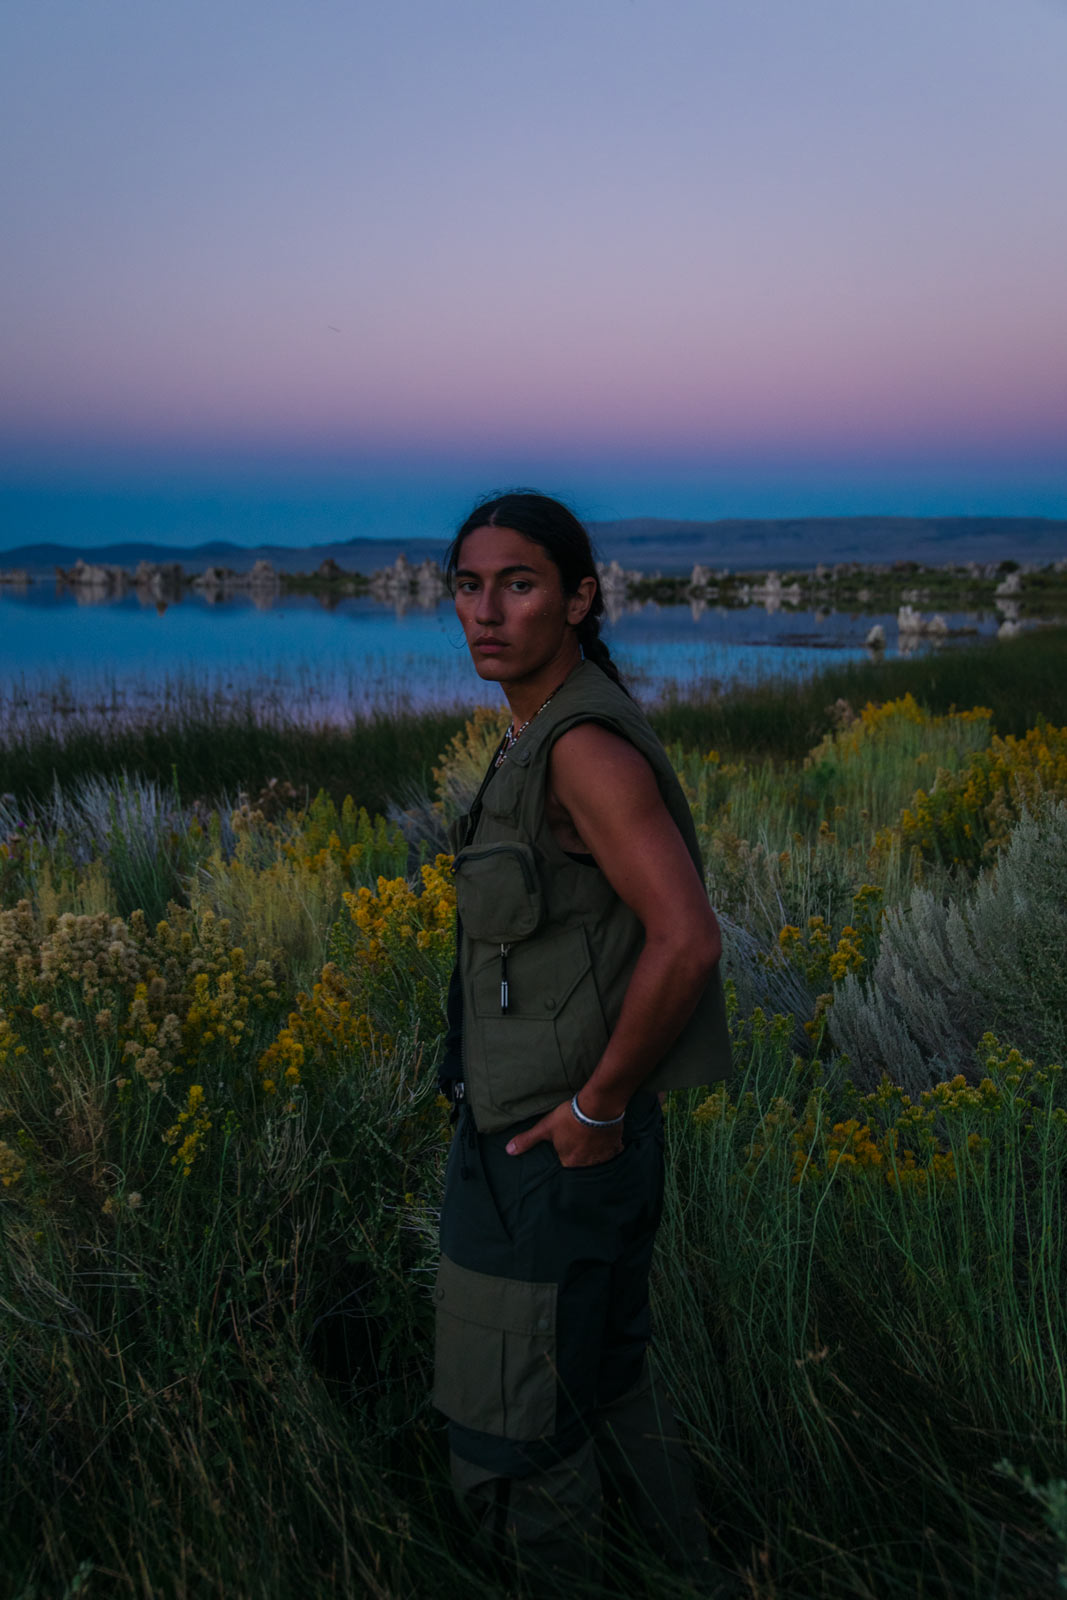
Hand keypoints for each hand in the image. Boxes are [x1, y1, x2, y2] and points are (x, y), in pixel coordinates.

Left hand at [506, 1099, 623, 1166]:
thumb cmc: (569, 1117)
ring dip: (594, 1148)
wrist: (597, 1105)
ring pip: (597, 1156)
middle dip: (580, 1149)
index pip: (565, 1159)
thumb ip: (527, 1140)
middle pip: (582, 1160)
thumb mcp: (545, 1127)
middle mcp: (587, 1164)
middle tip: (579, 1134)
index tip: (567, 1137)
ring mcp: (603, 1156)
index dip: (565, 1147)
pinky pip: (613, 1150)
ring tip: (591, 1133)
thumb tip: (508, 1151)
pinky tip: (605, 1135)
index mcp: (569, 1161)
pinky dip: (610, 1144)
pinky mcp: (615, 1146)